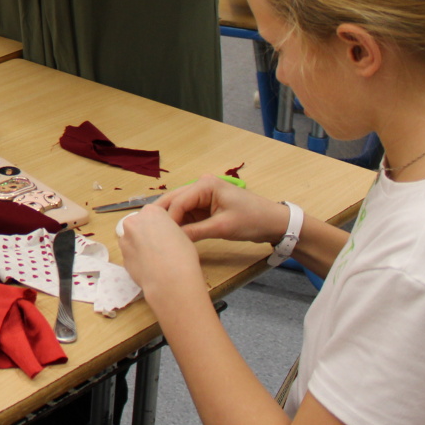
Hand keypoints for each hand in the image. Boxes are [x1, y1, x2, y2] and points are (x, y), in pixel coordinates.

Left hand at [117, 203, 207, 302]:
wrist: (170, 279)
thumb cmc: (182, 254)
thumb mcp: (180, 233)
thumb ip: (165, 229)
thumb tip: (159, 236)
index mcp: (151, 212)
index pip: (154, 214)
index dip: (161, 226)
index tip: (167, 236)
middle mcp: (133, 221)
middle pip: (139, 224)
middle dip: (146, 233)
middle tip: (160, 247)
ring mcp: (124, 239)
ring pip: (132, 240)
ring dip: (139, 246)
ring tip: (154, 260)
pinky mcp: (121, 256)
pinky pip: (130, 255)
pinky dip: (137, 259)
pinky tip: (148, 268)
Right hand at [147, 176, 291, 245]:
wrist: (274, 223)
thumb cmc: (251, 220)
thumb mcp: (222, 227)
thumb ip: (195, 232)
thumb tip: (172, 240)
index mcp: (205, 185)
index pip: (178, 201)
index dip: (169, 219)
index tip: (161, 237)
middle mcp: (201, 186)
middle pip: (174, 200)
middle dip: (164, 217)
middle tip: (150, 234)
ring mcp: (203, 196)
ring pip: (179, 208)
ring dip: (172, 221)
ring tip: (159, 236)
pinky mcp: (206, 207)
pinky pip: (188, 214)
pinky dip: (182, 224)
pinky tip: (174, 234)